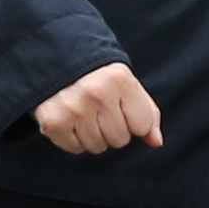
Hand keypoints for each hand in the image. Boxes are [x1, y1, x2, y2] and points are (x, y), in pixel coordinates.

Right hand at [33, 63, 162, 156]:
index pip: (142, 125)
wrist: (52, 59)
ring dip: (93, 135)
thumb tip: (156, 142)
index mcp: (119, 80)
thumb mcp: (126, 83)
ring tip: (83, 113)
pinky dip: (73, 139)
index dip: (133, 120)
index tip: (120, 107)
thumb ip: (147, 112)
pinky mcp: (53, 122)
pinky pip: (75, 149)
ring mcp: (73, 109)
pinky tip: (70, 119)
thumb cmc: (96, 75)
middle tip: (98, 110)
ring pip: (97, 147)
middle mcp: (96, 93)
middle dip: (112, 129)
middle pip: (120, 140)